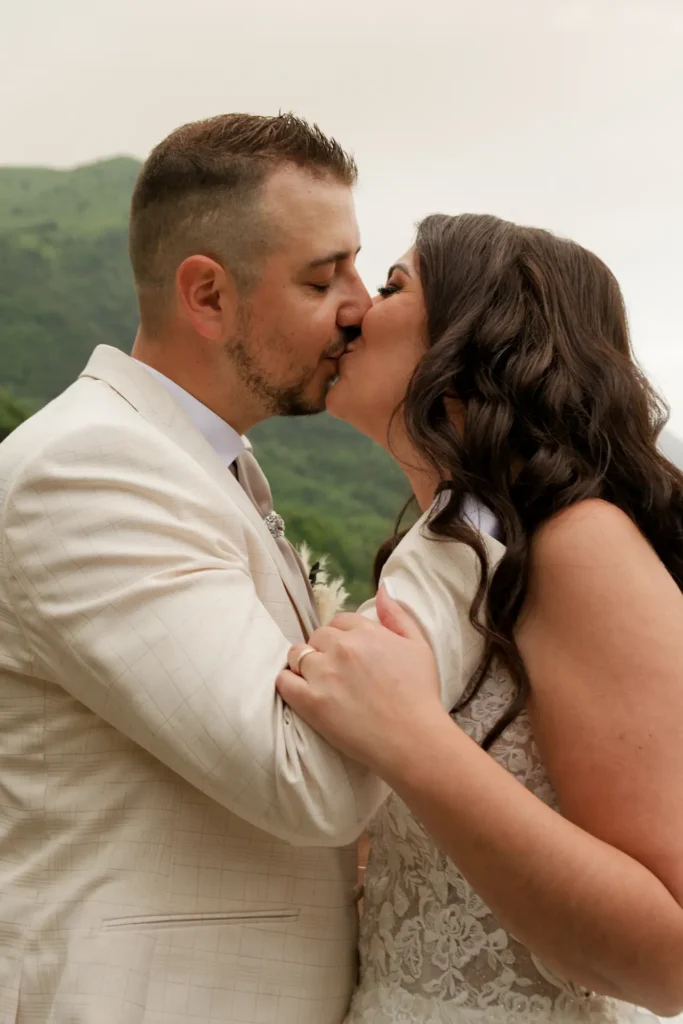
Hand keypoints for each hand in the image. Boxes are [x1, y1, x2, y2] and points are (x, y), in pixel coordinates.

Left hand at [276, 584, 443, 776]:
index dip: (343, 635)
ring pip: (297, 655)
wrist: (414, 739)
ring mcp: (324, 674)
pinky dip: (288, 683)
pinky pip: (283, 681)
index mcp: (366, 632)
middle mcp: (342, 648)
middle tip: (335, 671)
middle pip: (317, 636)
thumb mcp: (419, 646)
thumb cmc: (421, 694)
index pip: (340, 620)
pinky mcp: (310, 702)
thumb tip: (381, 590)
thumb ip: (397, 616)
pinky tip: (300, 691)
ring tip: (317, 682)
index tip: (348, 653)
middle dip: (323, 649)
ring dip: (304, 664)